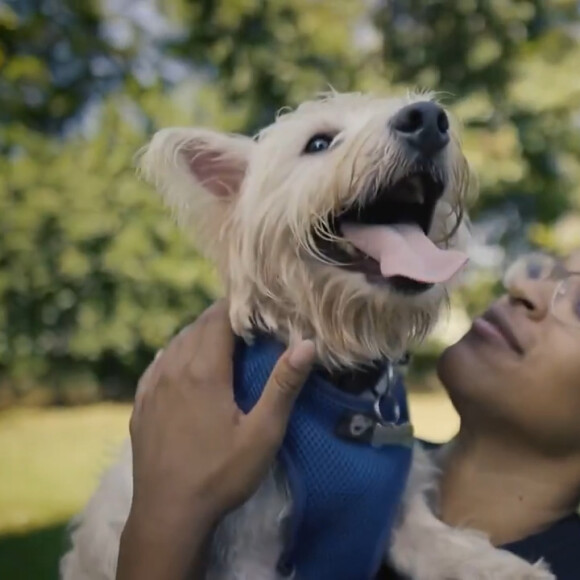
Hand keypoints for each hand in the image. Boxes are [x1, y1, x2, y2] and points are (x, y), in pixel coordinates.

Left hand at [117, 300, 315, 579]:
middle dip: (221, 317)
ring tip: (221, 337)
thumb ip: (283, 385)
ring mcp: (152, 386)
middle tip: (245, 319)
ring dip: (199, 333)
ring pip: (176, 342)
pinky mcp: (140, 403)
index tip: (255, 303)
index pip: (219, 319)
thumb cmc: (221, 474)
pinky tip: (184, 361)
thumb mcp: (262, 434)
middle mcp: (173, 369)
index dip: (237, 306)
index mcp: (203, 371)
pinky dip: (176, 352)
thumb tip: (307, 343)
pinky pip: (159, 362)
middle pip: (197, 326)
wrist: (167, 514)